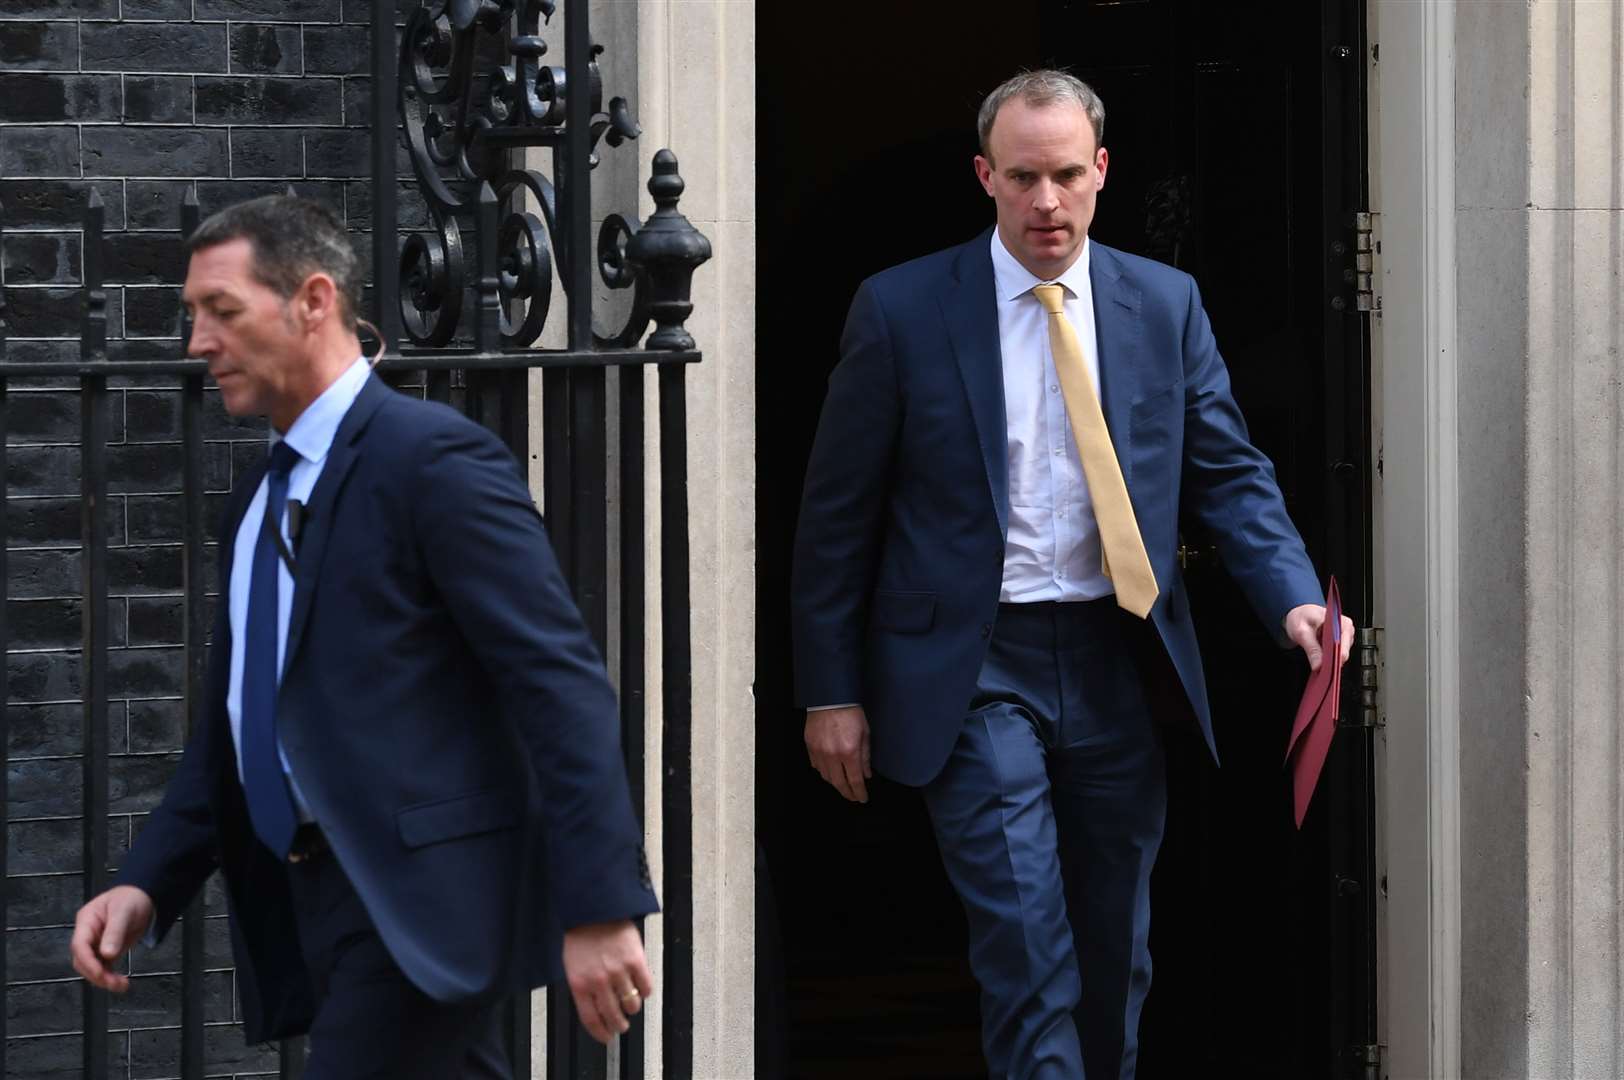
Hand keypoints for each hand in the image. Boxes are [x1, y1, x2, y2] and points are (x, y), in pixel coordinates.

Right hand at [71, 885, 154, 992]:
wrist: (142, 897)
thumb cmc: (130, 898)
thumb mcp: (124, 911)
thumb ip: (115, 932)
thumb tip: (107, 954)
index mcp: (87, 921)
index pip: (79, 945)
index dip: (87, 961)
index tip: (99, 973)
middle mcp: (88, 934)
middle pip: (83, 960)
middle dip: (96, 974)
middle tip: (113, 983)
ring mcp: (96, 944)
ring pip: (92, 967)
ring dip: (104, 979)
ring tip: (120, 985)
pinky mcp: (106, 951)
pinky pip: (103, 967)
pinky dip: (110, 976)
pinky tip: (120, 983)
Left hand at [562, 920, 652, 1043]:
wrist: (596, 909)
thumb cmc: (582, 935)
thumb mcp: (572, 965)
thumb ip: (582, 988)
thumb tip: (593, 1009)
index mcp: (580, 984)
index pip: (591, 1020)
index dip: (600, 1033)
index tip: (606, 1038)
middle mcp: (599, 981)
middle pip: (613, 1016)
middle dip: (619, 1025)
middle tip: (621, 1026)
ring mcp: (618, 972)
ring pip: (632, 1004)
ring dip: (632, 1008)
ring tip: (631, 1005)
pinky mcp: (636, 961)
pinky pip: (646, 987)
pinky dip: (645, 991)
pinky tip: (641, 988)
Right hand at [805, 705, 870, 802]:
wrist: (830, 697)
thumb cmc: (850, 712)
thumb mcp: (865, 733)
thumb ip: (865, 756)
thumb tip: (866, 774)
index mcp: (850, 752)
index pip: (855, 781)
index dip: (859, 793)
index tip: (862, 798)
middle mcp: (833, 755)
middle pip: (839, 783)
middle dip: (847, 793)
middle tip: (853, 797)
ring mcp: (819, 751)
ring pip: (826, 777)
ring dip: (835, 784)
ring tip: (842, 785)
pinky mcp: (810, 746)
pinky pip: (816, 766)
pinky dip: (824, 771)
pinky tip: (830, 771)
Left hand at [1283, 604, 1355, 671]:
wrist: (1300, 613)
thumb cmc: (1301, 617)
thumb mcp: (1302, 632)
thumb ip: (1311, 648)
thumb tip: (1318, 665)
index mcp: (1340, 622)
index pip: (1343, 645)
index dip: (1335, 657)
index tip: (1327, 667)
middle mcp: (1346, 629)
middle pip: (1344, 652)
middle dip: (1332, 662)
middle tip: (1318, 668)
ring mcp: (1344, 636)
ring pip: (1341, 656)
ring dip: (1330, 661)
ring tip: (1317, 663)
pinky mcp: (1340, 642)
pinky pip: (1336, 655)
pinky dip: (1328, 659)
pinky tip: (1319, 660)